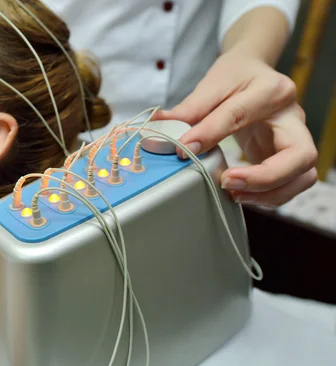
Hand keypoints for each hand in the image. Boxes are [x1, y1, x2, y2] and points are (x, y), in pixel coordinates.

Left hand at [156, 51, 317, 207]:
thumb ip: (189, 108)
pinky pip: (292, 183)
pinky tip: (241, 193)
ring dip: (271, 193)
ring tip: (234, 194)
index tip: (185, 149)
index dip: (210, 134)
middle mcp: (292, 116)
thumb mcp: (212, 84)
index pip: (240, 116)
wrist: (253, 71)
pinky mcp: (290, 156)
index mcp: (271, 91)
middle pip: (300, 156)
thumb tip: (160, 127)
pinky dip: (270, 195)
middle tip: (227, 182)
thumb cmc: (236, 77)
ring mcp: (296, 138)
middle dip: (265, 177)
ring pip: (303, 176)